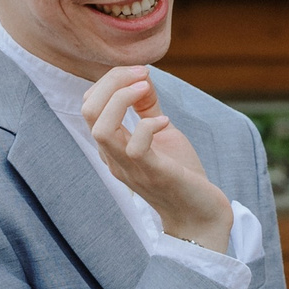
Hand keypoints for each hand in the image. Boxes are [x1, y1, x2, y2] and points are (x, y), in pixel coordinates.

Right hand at [82, 67, 233, 253]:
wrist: (200, 215)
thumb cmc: (180, 174)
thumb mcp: (161, 133)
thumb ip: (148, 108)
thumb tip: (142, 77)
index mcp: (112, 147)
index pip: (89, 106)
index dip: (109, 81)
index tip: (139, 73)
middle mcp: (113, 158)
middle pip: (88, 111)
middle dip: (112, 82)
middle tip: (142, 73)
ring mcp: (130, 168)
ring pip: (101, 129)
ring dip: (122, 99)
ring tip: (145, 87)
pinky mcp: (152, 175)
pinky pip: (135, 147)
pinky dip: (148, 125)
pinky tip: (165, 121)